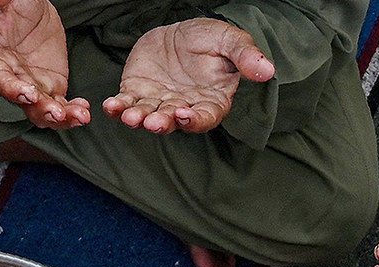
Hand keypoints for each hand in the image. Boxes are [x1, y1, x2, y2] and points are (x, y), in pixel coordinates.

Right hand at [0, 0, 90, 128]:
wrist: (27, 9)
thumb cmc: (8, 4)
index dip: (12, 89)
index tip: (29, 94)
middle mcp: (9, 80)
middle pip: (22, 102)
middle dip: (41, 110)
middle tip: (57, 113)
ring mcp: (30, 86)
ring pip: (43, 110)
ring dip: (61, 117)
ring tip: (81, 116)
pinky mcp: (50, 87)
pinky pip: (60, 106)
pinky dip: (72, 111)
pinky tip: (84, 110)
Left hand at [102, 18, 273, 133]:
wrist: (178, 31)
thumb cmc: (209, 40)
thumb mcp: (230, 41)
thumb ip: (246, 57)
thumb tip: (268, 71)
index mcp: (210, 102)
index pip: (204, 118)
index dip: (194, 120)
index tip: (184, 114)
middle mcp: (182, 108)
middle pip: (172, 122)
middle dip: (162, 123)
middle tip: (153, 122)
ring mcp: (158, 103)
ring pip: (147, 117)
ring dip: (137, 119)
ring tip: (130, 117)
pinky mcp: (136, 93)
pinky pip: (125, 104)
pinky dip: (117, 108)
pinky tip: (110, 106)